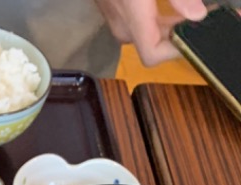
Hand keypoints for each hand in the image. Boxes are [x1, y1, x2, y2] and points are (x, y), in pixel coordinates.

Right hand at [94, 0, 208, 65]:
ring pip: (141, 34)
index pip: (151, 53)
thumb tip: (196, 15)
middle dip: (176, 34)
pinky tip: (159, 2)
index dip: (175, 49)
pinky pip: (131, 21)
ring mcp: (111, 13)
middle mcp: (120, 19)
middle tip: (201, 17)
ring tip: (186, 10)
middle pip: (150, 44)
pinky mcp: (108, 5)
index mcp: (133, 10)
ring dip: (164, 26)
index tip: (196, 34)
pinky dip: (151, 17)